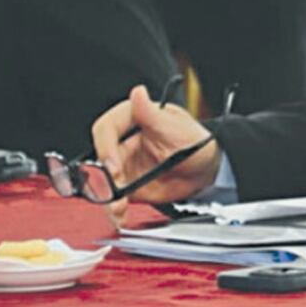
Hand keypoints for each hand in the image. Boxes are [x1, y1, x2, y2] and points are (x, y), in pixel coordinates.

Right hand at [88, 84, 219, 227]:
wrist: (207, 169)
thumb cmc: (195, 140)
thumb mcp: (176, 128)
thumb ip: (153, 115)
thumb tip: (138, 93)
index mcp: (132, 119)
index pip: (106, 128)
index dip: (105, 147)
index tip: (113, 165)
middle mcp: (123, 142)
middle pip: (98, 158)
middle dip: (102, 177)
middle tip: (116, 189)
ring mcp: (123, 165)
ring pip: (101, 181)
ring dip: (105, 197)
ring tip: (119, 208)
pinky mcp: (128, 186)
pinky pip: (112, 199)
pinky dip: (113, 209)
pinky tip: (121, 214)